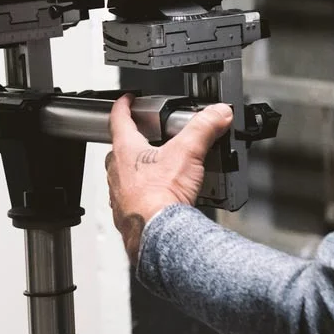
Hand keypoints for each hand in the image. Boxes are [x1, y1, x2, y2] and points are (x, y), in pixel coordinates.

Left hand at [104, 96, 233, 263]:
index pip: (118, 118)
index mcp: (125, 149)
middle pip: (122, 148)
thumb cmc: (159, 196)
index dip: (123, 105)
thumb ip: (203, 128)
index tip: (126, 99)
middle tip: (153, 138)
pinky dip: (145, 195)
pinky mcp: (126, 213)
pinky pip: (133, 199)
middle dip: (136, 141)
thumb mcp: (188, 153)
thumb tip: (217, 113)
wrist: (157, 234)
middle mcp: (117, 170)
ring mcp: (119, 193)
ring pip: (126, 174)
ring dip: (141, 171)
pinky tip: (162, 198)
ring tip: (164, 172)